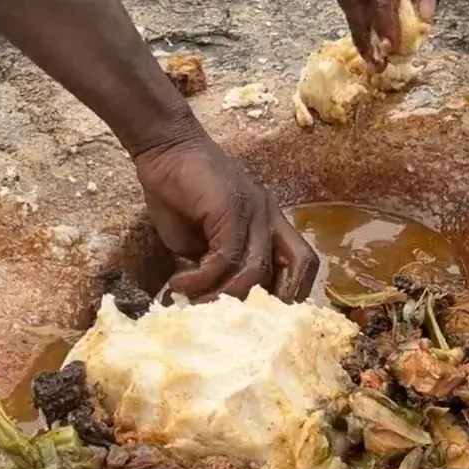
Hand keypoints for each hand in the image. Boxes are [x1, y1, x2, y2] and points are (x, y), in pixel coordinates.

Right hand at [135, 131, 317, 302]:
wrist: (164, 149)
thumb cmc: (180, 193)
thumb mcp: (200, 242)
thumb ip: (214, 266)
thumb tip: (210, 301)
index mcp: (270, 224)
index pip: (303, 263)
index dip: (293, 293)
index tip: (262, 318)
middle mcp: (271, 217)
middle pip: (296, 267)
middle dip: (268, 302)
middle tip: (231, 320)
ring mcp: (256, 210)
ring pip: (256, 269)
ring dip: (224, 295)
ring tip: (195, 303)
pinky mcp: (233, 208)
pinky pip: (226, 257)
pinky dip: (203, 278)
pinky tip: (181, 283)